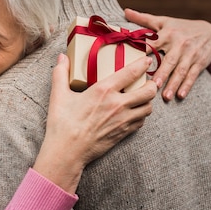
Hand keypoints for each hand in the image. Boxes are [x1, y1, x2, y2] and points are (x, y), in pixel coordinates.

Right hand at [34, 54, 156, 192]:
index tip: (146, 60)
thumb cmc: (62, 124)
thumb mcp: (59, 95)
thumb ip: (60, 73)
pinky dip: (141, 115)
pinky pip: (141, 122)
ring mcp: (123, 120)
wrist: (68, 152)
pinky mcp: (123, 133)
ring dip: (148, 100)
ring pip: (148, 108)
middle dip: (151, 84)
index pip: (131, 73)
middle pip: (148, 91)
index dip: (142, 64)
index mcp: (104, 90)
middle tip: (147, 81)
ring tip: (142, 96)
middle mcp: (118, 104)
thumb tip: (62, 57)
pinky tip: (134, 112)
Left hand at [125, 8, 210, 100]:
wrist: (210, 32)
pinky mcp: (200, 63)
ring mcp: (190, 54)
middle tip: (153, 86)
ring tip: (165, 96)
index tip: (134, 62)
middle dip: (162, 73)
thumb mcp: (164, 21)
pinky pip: (193, 76)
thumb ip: (144, 19)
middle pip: (169, 61)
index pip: (153, 44)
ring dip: (174, 84)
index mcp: (167, 34)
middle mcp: (179, 44)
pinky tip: (180, 96)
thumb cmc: (180, 28)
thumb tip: (125, 11)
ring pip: (181, 71)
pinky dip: (187, 86)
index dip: (144, 52)